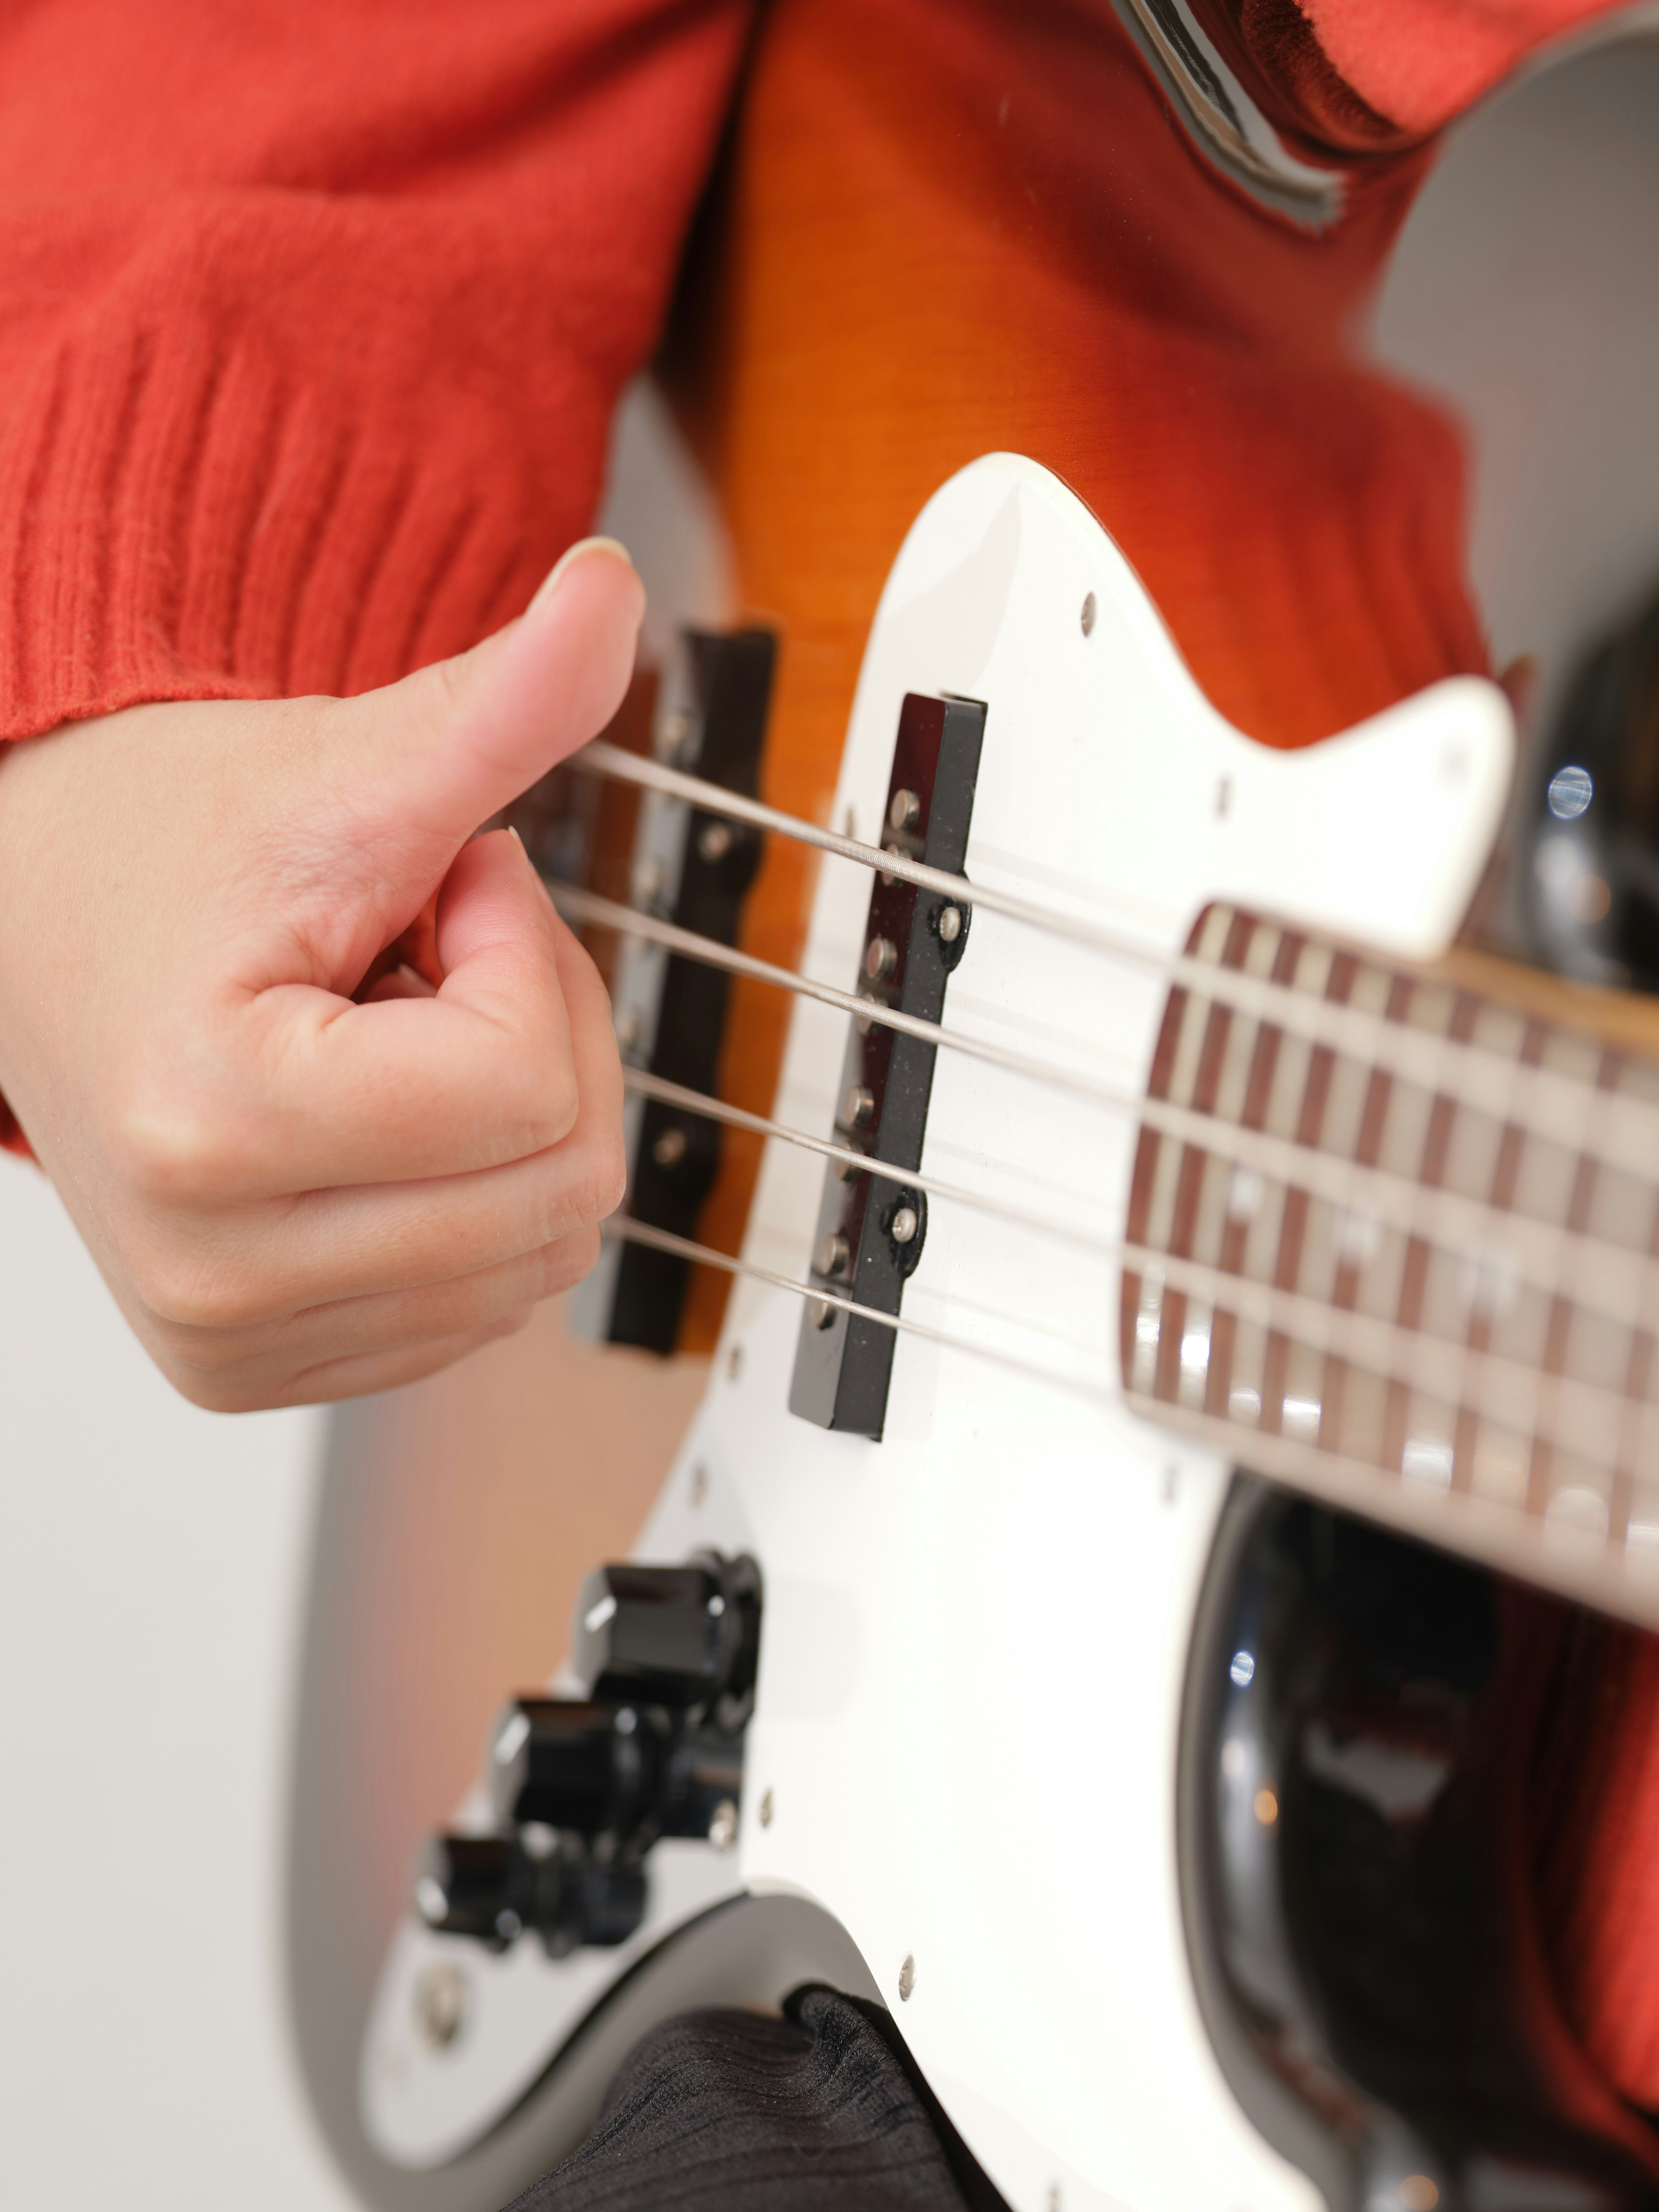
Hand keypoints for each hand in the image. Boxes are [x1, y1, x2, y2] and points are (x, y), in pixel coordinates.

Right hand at [0, 539, 641, 1409]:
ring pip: (547, 1249)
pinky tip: (378, 1113)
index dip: (521, 957)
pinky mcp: (256, 1365)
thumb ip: (497, 703)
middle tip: (428, 958)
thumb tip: (614, 589)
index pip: (528, 1090)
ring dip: (511, 1119)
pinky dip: (474, 1194)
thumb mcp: (347, 768)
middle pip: (562, 1187)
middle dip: (535, 1038)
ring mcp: (232, 1338)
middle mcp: (209, 1272)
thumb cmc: (172, 849)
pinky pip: (491, 1298)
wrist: (43, 920)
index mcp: (209, 1126)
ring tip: (391, 1030)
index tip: (443, 894)